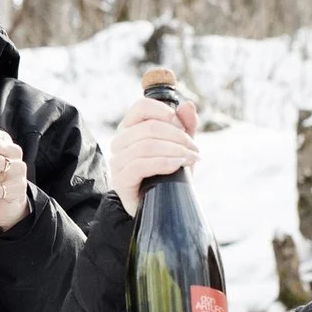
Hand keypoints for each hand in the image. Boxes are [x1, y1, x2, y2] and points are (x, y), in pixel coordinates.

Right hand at [109, 93, 199, 213]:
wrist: (161, 206)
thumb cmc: (168, 173)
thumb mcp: (180, 146)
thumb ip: (185, 125)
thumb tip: (187, 105)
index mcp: (131, 128)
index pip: (142, 106)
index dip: (166, 113)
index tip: (183, 127)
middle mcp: (120, 142)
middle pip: (149, 127)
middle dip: (178, 137)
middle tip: (194, 150)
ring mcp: (117, 161)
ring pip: (145, 146)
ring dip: (174, 151)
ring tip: (190, 160)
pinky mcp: (120, 180)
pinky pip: (139, 165)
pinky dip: (163, 163)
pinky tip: (177, 166)